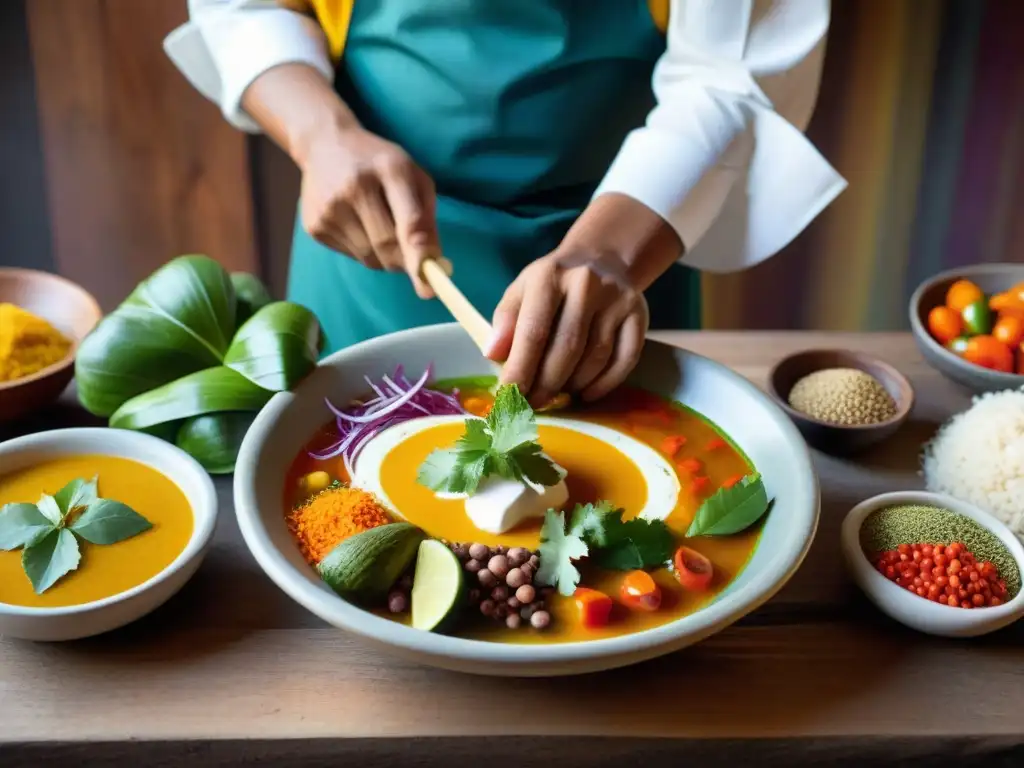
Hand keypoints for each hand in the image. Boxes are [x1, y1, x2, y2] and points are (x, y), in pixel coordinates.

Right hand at [297, 126, 438, 297]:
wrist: (325, 144)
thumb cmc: (380, 163)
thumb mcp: (413, 177)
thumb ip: (426, 218)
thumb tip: (433, 264)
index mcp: (391, 169)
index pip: (408, 221)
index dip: (420, 254)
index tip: (430, 283)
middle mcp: (355, 187)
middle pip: (388, 247)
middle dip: (406, 261)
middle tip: (413, 259)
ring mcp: (330, 208)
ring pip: (370, 258)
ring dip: (385, 257)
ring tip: (381, 229)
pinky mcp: (314, 226)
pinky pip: (352, 256)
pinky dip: (365, 251)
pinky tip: (359, 225)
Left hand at [485, 193, 683, 404]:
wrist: (601, 259)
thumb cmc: (554, 284)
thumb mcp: (522, 290)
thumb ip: (505, 321)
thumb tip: (494, 355)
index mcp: (550, 277)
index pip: (533, 331)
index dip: (520, 369)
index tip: (509, 395)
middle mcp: (587, 285)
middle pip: (567, 349)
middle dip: (546, 384)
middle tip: (532, 404)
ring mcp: (617, 300)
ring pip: (595, 358)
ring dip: (573, 385)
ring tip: (556, 395)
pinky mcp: (640, 315)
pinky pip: (625, 360)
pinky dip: (605, 384)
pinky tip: (587, 393)